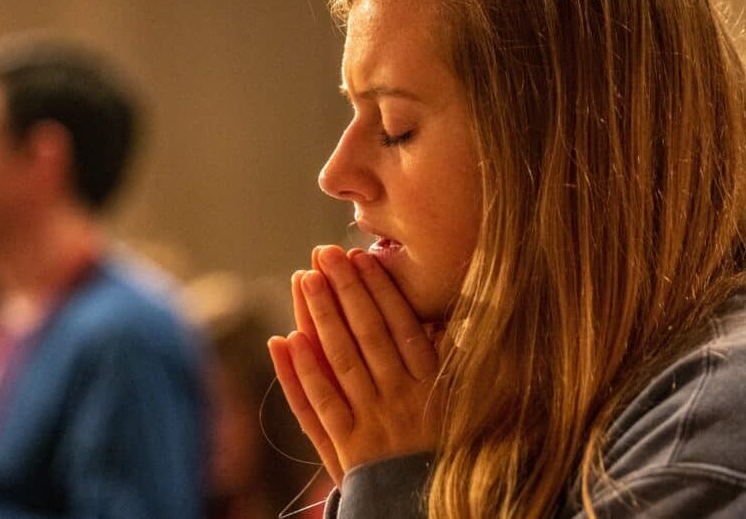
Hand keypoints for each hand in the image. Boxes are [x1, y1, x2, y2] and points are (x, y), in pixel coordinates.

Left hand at [269, 245, 439, 485]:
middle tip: (326, 253)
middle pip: (369, 334)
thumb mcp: (459, 404)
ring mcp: (373, 423)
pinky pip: (321, 405)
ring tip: (304, 279)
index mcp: (432, 386)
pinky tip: (286, 340)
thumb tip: (441, 317)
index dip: (381, 290)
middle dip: (346, 290)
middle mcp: (401, 400)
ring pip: (342, 361)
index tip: (364, 258)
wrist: (425, 506)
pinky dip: (302, 372)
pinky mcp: (348, 449)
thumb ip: (449, 362)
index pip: (403, 326)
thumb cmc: (445, 451)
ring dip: (322, 317)